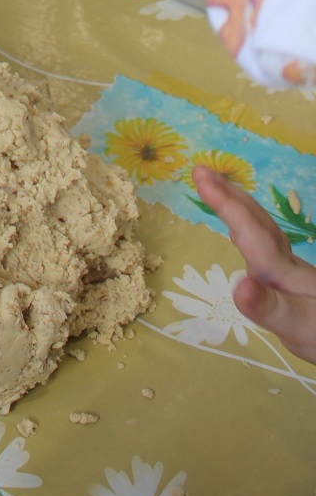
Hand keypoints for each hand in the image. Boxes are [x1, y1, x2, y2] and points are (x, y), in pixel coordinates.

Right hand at [193, 164, 315, 364]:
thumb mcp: (295, 324)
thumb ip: (267, 307)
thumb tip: (239, 285)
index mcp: (279, 269)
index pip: (250, 231)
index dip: (225, 204)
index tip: (200, 178)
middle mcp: (282, 262)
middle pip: (256, 220)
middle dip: (228, 194)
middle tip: (200, 170)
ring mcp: (286, 268)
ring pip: (261, 227)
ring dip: (236, 204)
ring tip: (214, 185)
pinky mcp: (287, 278)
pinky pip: (262, 241)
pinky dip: (245, 226)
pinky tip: (238, 232)